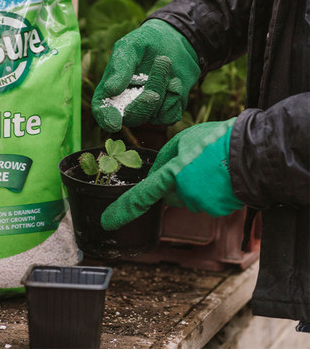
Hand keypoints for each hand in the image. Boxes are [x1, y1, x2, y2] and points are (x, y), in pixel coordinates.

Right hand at [91, 19, 200, 131]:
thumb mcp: (130, 47)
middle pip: (131, 118)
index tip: (115, 122)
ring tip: (164, 62)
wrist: (176, 40)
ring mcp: (147, 110)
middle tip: (152, 92)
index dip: (106, 118)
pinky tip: (175, 80)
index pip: (102, 110)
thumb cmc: (146, 41)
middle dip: (143, 105)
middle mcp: (127, 104)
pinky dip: (174, 99)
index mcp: (110, 89)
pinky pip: (170, 116)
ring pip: (153, 115)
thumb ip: (120, 67)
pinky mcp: (166, 111)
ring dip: (161, 90)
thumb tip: (110, 90)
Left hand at [101, 119, 244, 230]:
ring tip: (211, 166)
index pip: (140, 197)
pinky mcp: (217, 209)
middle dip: (175, 183)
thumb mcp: (183, 140)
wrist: (253, 153)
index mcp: (171, 174)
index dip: (122, 211)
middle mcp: (184, 194)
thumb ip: (165, 159)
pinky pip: (205, 201)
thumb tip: (156, 173)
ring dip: (194, 186)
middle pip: (170, 194)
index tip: (108, 222)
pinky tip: (220, 176)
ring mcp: (201, 204)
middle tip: (195, 163)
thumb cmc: (216, 141)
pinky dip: (209, 192)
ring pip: (189, 197)